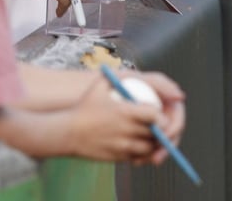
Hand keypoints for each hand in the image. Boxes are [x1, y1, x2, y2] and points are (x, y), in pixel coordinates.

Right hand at [70, 70, 185, 164]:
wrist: (68, 133)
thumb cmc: (85, 106)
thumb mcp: (100, 83)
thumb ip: (121, 77)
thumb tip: (140, 73)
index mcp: (125, 112)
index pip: (155, 116)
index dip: (162, 116)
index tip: (161, 113)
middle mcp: (126, 131)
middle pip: (155, 133)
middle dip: (162, 130)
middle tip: (162, 125)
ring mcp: (122, 146)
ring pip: (149, 148)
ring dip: (155, 142)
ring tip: (154, 135)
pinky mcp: (118, 157)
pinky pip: (138, 158)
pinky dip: (144, 154)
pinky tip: (142, 145)